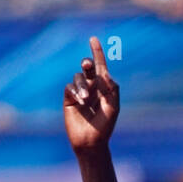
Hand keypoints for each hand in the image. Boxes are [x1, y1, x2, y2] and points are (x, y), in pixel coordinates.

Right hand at [63, 37, 118, 153]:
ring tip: (85, 100)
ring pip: (78, 77)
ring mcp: (79, 92)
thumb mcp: (113, 108)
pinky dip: (75, 92)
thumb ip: (112, 90)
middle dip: (87, 64)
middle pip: (87, 68)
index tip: (93, 39)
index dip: (97, 52)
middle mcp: (91, 87)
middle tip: (87, 66)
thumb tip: (106, 73)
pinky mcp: (69, 98)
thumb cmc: (105, 127)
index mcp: (103, 87)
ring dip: (83, 86)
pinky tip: (80, 101)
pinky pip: (70, 87)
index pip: (100, 67)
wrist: (91, 142)